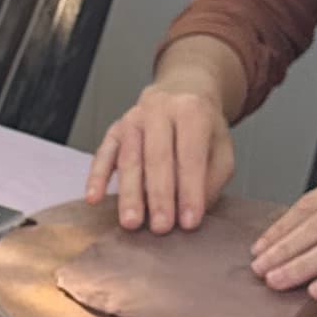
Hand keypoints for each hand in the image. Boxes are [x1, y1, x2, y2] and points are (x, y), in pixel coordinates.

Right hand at [87, 77, 235, 231]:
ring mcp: (133, 118)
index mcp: (191, 110)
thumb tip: (194, 209)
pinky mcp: (115, 128)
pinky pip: (104, 153)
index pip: (190, 156)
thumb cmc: (203, 125)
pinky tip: (94, 198)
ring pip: (129, 158)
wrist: (183, 89)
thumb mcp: (221, 147)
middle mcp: (159, 109)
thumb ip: (212, 177)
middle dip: (159, 196)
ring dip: (129, 193)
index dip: (190, 191)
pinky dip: (97, 176)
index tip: (189, 222)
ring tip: (131, 222)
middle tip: (160, 227)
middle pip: (157, 157)